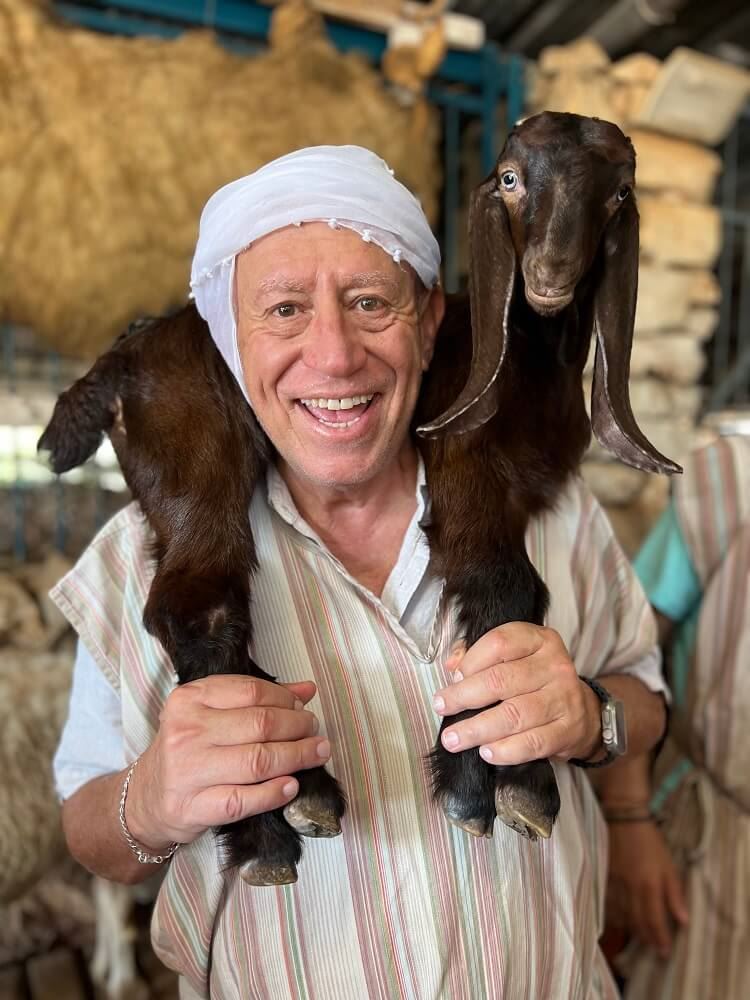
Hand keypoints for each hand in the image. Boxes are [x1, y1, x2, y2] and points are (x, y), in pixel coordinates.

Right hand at [125, 675, 330, 849]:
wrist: (145, 799)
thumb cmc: (187, 750)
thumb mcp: (211, 715)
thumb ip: (257, 699)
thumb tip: (307, 689)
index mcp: (190, 699)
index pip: (251, 691)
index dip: (286, 699)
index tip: (303, 707)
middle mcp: (186, 731)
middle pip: (260, 725)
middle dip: (298, 727)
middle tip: (314, 731)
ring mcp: (188, 771)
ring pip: (258, 761)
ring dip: (297, 756)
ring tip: (317, 753)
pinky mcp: (193, 807)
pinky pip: (244, 800)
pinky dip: (274, 793)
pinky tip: (292, 786)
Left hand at [432, 622, 600, 763]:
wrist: (583, 713)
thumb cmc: (537, 682)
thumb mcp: (516, 658)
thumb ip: (480, 655)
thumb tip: (452, 665)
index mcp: (539, 640)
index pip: (499, 643)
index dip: (471, 661)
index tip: (453, 677)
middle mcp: (554, 666)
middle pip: (501, 680)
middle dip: (464, 696)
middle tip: (441, 707)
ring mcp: (563, 699)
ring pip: (513, 715)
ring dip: (477, 729)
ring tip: (454, 739)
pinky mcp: (567, 731)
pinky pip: (532, 743)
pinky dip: (505, 750)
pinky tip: (486, 752)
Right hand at [606, 819, 688, 956]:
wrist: (625, 819)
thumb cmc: (651, 842)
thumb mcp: (669, 865)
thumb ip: (675, 894)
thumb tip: (683, 921)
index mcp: (649, 885)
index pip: (654, 920)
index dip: (660, 938)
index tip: (665, 951)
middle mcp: (630, 888)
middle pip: (636, 921)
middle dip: (646, 938)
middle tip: (654, 949)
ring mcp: (615, 883)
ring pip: (621, 915)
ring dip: (631, 930)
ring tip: (640, 939)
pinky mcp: (605, 877)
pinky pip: (609, 904)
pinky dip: (615, 916)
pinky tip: (620, 921)